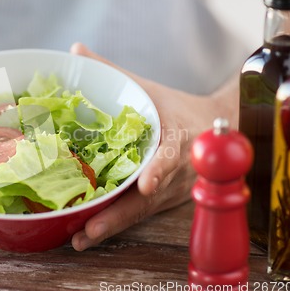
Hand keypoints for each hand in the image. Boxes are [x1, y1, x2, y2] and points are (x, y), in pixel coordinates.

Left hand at [69, 43, 230, 250]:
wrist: (214, 129)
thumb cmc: (175, 107)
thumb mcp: (146, 88)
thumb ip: (112, 70)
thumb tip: (75, 50)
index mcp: (177, 136)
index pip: (172, 154)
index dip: (160, 170)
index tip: (148, 185)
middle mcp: (176, 169)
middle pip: (149, 196)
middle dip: (120, 215)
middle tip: (90, 229)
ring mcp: (171, 189)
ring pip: (142, 212)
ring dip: (112, 227)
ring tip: (80, 240)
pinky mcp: (164, 201)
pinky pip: (139, 214)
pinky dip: (115, 224)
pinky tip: (87, 234)